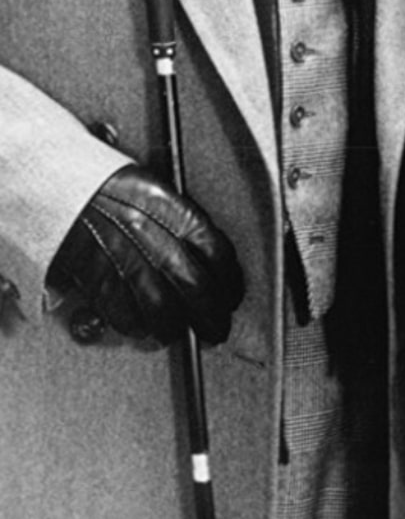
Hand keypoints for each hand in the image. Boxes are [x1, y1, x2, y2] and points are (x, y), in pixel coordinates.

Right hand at [47, 164, 243, 345]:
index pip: (216, 252)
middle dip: (210, 315)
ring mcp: (122, 259)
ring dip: (174, 327)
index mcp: (173, 209)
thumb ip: (184, 223)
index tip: (231, 296)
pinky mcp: (95, 279)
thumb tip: (211, 258)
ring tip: (177, 332)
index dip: (229, 282)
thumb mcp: (156, 191)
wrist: (60, 186)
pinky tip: (142, 327)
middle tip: (215, 329)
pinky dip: (135, 326)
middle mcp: (151, 235)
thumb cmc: (108, 187)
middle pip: (194, 286)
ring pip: (161, 307)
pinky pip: (123, 313)